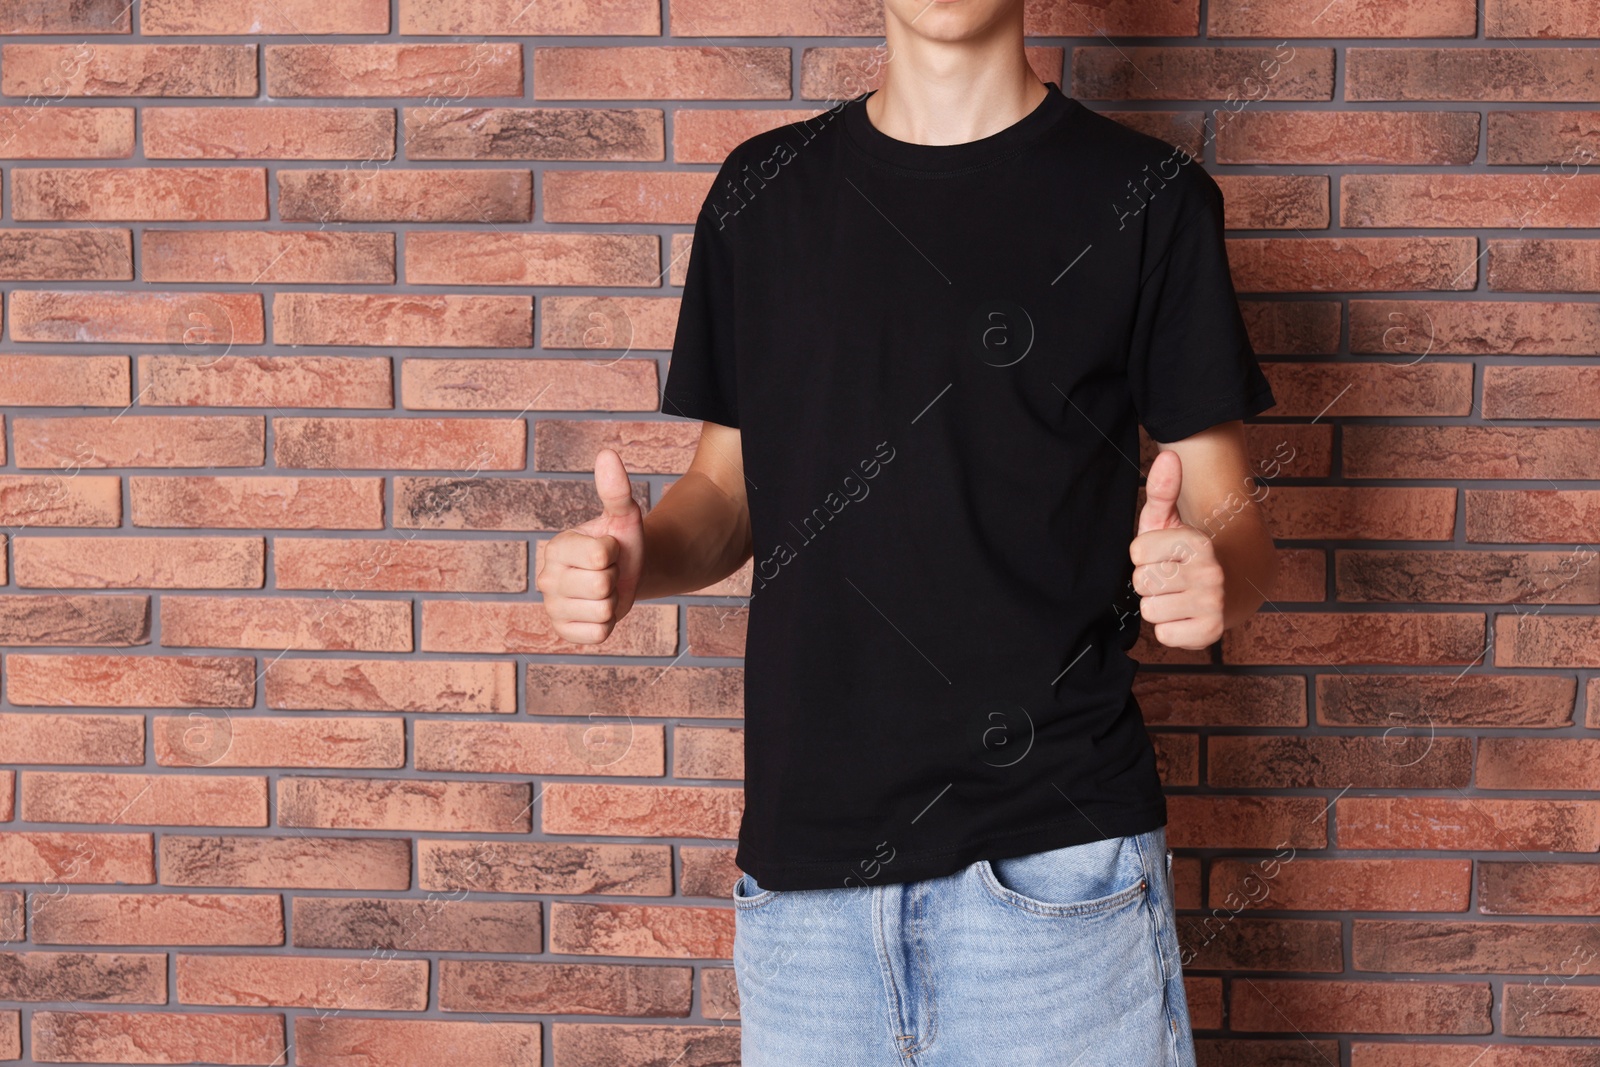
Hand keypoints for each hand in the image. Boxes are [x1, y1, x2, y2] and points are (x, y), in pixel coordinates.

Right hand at [534, 448, 643, 644]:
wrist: (626, 572)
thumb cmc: (621, 540)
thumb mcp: (623, 514)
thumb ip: (615, 489)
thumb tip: (607, 454)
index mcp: (555, 547)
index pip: (599, 556)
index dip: (614, 553)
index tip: (608, 549)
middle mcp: (546, 578)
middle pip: (602, 586)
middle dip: (615, 579)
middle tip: (608, 572)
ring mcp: (552, 608)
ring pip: (603, 611)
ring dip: (614, 602)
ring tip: (605, 590)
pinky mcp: (564, 632)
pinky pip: (598, 634)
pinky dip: (609, 623)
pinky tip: (600, 609)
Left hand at [1129, 450, 1225, 649]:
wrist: (1230, 588)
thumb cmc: (1186, 556)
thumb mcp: (1170, 521)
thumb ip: (1161, 491)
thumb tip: (1168, 456)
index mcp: (1197, 542)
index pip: (1136, 554)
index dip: (1144, 557)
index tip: (1164, 557)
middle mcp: (1209, 571)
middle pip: (1141, 583)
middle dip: (1149, 583)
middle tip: (1171, 579)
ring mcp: (1213, 603)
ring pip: (1150, 610)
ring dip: (1159, 606)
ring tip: (1177, 597)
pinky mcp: (1211, 632)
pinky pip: (1163, 635)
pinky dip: (1169, 630)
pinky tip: (1184, 616)